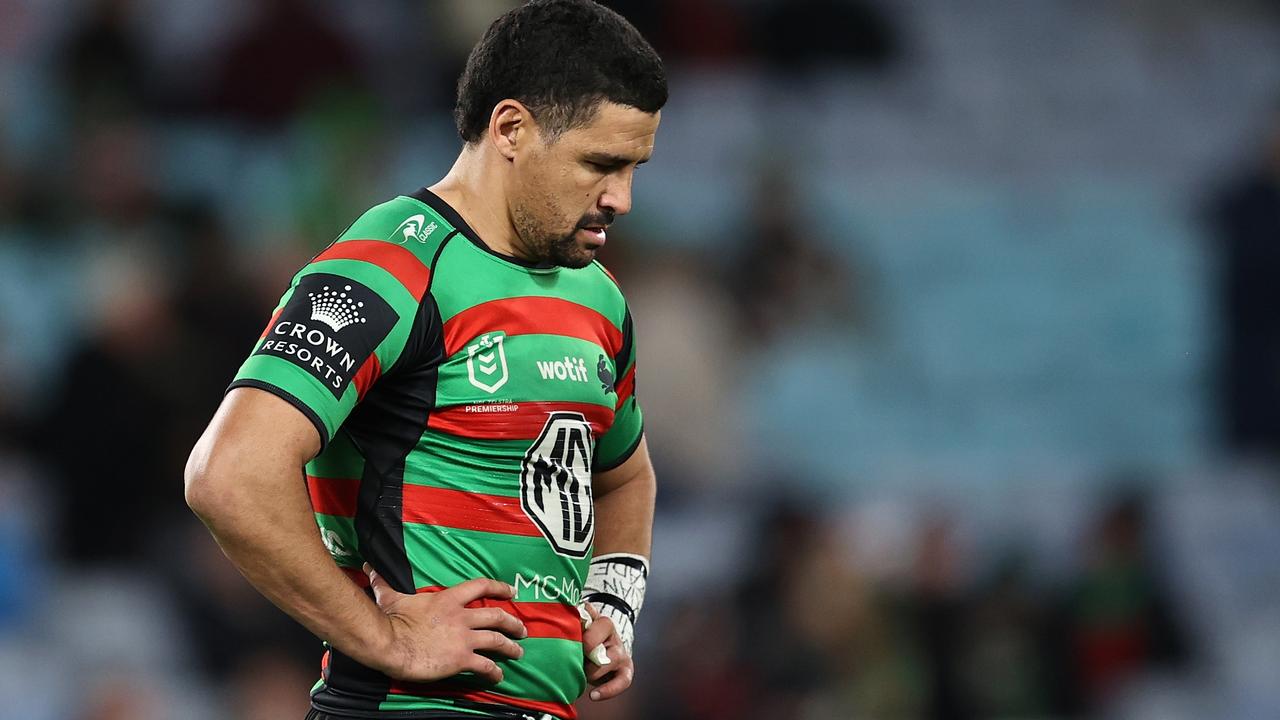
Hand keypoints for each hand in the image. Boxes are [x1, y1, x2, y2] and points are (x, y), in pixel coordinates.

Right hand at [365, 564, 526, 683]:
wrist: (390, 644)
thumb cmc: (391, 621)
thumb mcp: (391, 597)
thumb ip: (384, 582)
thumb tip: (370, 567)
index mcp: (448, 599)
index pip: (480, 586)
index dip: (499, 587)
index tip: (511, 591)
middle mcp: (461, 617)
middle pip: (496, 616)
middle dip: (513, 623)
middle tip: (521, 629)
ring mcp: (463, 638)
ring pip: (497, 640)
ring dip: (511, 647)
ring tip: (519, 652)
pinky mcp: (461, 659)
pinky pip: (485, 665)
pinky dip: (495, 671)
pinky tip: (498, 676)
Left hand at [581, 602, 633, 700]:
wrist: (602, 648)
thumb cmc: (586, 636)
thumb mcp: (581, 623)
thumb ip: (577, 615)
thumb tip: (576, 605)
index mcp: (604, 624)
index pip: (597, 625)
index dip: (583, 636)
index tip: (571, 641)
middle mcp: (615, 639)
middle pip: (598, 646)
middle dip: (584, 654)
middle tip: (574, 658)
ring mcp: (622, 655)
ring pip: (608, 663)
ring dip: (590, 672)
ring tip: (581, 673)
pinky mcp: (626, 672)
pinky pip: (622, 683)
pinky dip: (608, 691)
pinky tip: (594, 696)